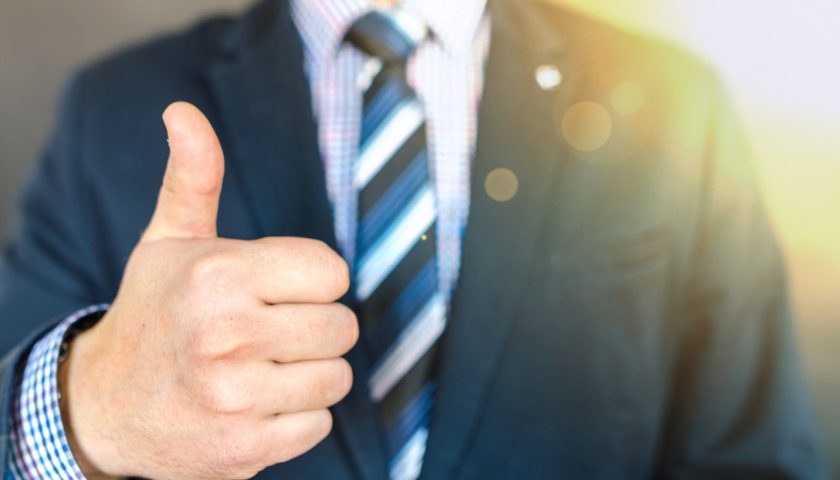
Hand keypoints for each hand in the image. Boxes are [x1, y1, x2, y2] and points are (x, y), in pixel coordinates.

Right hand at [60, 102, 357, 479]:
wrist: (107, 404)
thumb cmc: (154, 313)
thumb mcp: (169, 241)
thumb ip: (193, 176)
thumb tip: (183, 112)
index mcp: (218, 274)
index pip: (333, 272)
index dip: (311, 280)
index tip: (279, 288)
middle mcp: (227, 334)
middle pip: (342, 326)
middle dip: (313, 326)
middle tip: (269, 330)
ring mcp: (236, 396)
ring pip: (337, 376)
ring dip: (308, 373)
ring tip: (261, 367)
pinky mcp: (245, 447)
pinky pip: (319, 424)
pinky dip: (296, 416)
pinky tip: (257, 403)